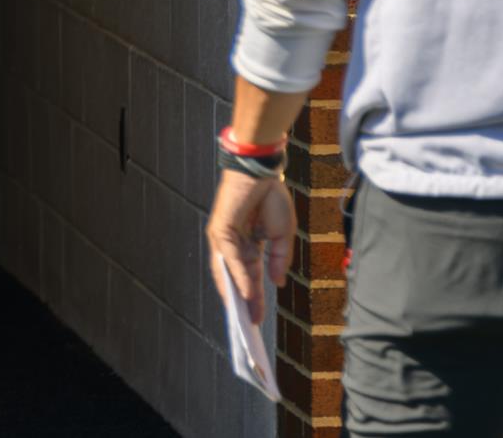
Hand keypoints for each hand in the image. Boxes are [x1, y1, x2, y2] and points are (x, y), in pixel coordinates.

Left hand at [206, 169, 295, 326]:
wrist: (263, 173)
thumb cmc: (272, 199)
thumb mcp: (281, 236)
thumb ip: (278, 260)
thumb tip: (277, 284)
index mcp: (247, 247)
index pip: (250, 280)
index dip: (254, 300)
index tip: (258, 322)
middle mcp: (232, 246)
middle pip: (237, 281)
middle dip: (244, 305)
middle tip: (249, 329)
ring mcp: (224, 240)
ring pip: (229, 274)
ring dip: (237, 296)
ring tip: (245, 318)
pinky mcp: (221, 231)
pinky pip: (232, 259)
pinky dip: (239, 276)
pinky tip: (248, 292)